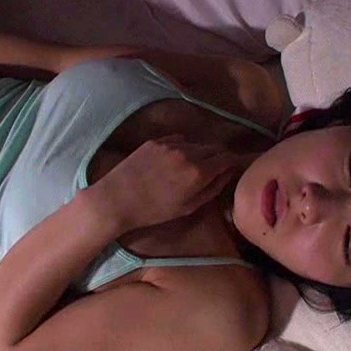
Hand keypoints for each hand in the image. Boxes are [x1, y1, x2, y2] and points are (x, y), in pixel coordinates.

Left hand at [86, 135, 244, 231]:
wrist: (117, 199)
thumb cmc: (154, 211)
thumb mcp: (188, 207)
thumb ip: (212, 188)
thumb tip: (228, 173)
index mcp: (198, 171)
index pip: (226, 157)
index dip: (233, 162)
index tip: (233, 167)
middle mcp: (187, 152)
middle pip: (213, 148)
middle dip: (218, 156)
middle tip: (215, 168)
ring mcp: (170, 144)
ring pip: (195, 143)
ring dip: (200, 152)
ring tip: (193, 166)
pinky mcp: (155, 141)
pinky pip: (178, 139)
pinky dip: (183, 147)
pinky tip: (176, 159)